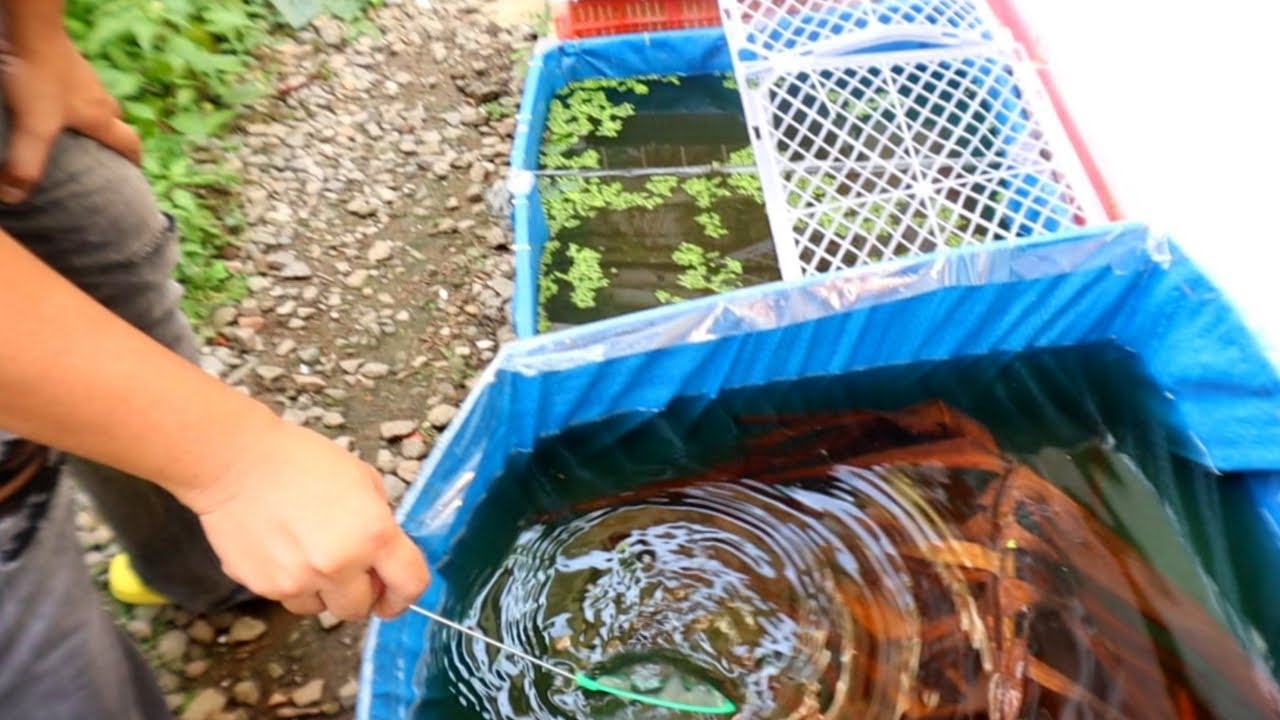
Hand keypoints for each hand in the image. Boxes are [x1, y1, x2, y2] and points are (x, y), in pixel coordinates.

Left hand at [0, 32, 141, 202]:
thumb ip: (27, 164)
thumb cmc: (39, 76)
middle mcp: (98, 97)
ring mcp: (82, 77)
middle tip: (101, 153)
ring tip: (73, 129)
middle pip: (115, 120)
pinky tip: (50, 98)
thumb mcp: (33, 127)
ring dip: (91, 116)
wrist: (30, 28)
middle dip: (112, 137)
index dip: (133, 160)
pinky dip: (70, 97)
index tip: (134, 173)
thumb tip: (16, 198)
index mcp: (99, 117)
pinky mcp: (64, 61)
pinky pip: (75, 85)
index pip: (129, 143)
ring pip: (96, 102)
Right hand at [188, 419, 430, 620]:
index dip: (406, 594)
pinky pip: (289, 597)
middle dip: (360, 593)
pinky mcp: (263, 587)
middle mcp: (338, 567)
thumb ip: (379, 522)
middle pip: (361, 609)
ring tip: (310, 553)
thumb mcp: (362, 479)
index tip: (396, 594)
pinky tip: (283, 549)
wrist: (237, 462)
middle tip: (351, 569)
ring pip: (321, 608)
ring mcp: (298, 582)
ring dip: (324, 591)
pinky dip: (292, 583)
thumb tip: (382, 554)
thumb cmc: (303, 460)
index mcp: (373, 536)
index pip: (409, 586)